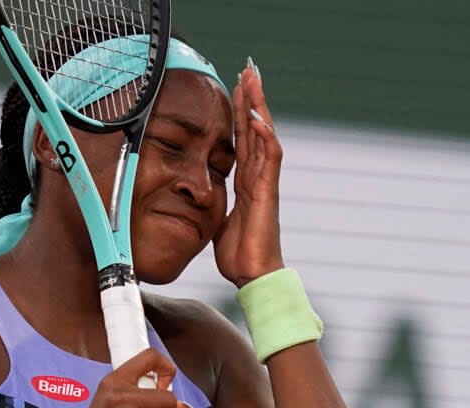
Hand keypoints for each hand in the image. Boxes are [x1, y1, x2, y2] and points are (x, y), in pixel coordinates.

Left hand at [214, 60, 285, 288]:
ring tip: (254, 81)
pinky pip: (270, 159)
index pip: (243, 140)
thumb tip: (198, 200)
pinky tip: (260, 118)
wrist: (253, 275)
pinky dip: (266, 137)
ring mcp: (265, 183)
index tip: (235, 90)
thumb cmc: (238, 254)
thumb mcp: (217, 222)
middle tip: (248, 70)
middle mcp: (257, 178)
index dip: (240, 115)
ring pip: (264, 136)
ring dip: (259, 107)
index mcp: (246, 183)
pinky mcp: (268, 193)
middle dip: (251, 99)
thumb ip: (214, 206)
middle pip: (255, 130)